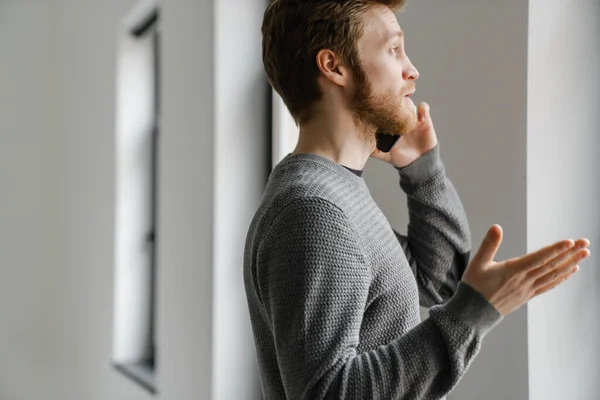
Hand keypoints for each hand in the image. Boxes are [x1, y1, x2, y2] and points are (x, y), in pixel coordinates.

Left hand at [370, 102, 438, 167]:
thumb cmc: (399, 156)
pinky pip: (423, 108)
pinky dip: (422, 109)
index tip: (376, 108)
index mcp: (388, 122)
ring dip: (406, 104)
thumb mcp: (383, 154)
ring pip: (408, 102)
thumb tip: (359, 146)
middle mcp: (398, 116)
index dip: (379, 107)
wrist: (417, 161)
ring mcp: (410, 116)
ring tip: (405, 111)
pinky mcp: (423, 118)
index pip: (382, 110)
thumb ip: (372, 150)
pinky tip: (420, 119)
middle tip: (390, 106)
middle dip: (392, 102)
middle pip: (394, 102)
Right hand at [462, 225, 590, 315]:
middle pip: (551, 265)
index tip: (569, 242)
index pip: (538, 258)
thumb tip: (496, 227)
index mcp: (512, 271)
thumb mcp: (478, 263)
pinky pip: (549, 285)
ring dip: (570, 264)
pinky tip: (571, 270)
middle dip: (569, 253)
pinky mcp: (527, 296)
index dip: (555, 250)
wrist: (473, 313)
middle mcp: (524, 281)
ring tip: (584, 254)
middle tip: (585, 242)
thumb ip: (489, 244)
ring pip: (553, 275)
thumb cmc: (474, 287)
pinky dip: (562, 278)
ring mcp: (527, 289)